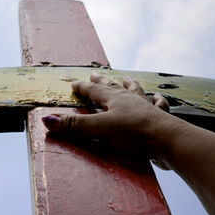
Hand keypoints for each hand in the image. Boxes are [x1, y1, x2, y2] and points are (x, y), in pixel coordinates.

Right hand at [42, 72, 172, 168]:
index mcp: (114, 99)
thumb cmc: (133, 133)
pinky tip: (158, 98)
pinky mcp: (160, 119)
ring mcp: (146, 107)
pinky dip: (157, 101)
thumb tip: (46, 120)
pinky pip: (158, 106)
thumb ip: (75, 126)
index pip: (94, 90)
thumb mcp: (99, 129)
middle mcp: (130, 99)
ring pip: (136, 92)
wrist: (168, 140)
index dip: (83, 87)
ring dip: (130, 86)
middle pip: (114, 87)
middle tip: (96, 74)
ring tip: (128, 79)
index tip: (74, 84)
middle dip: (103, 81)